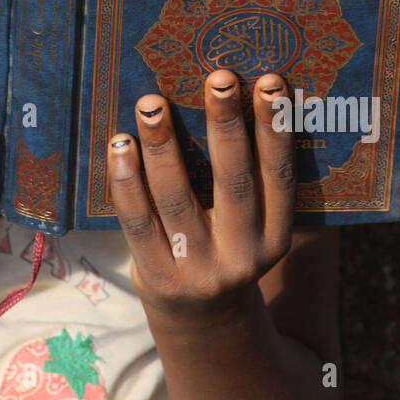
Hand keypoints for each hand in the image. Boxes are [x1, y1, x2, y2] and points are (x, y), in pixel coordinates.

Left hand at [106, 69, 295, 324]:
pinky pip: (138, 221)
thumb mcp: (253, 226)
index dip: (276, 130)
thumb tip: (238, 98)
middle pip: (234, 182)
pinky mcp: (158, 276)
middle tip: (219, 77)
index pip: (279, 176)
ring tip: (152, 102)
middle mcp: (242, 256)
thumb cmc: (225, 247)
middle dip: (226, 125)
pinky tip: (120, 143)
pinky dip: (126, 180)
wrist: (202, 323)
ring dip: (164, 145)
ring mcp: (198, 269)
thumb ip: (251, 177)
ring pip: (178, 198)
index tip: (271, 83)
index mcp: (276, 236)